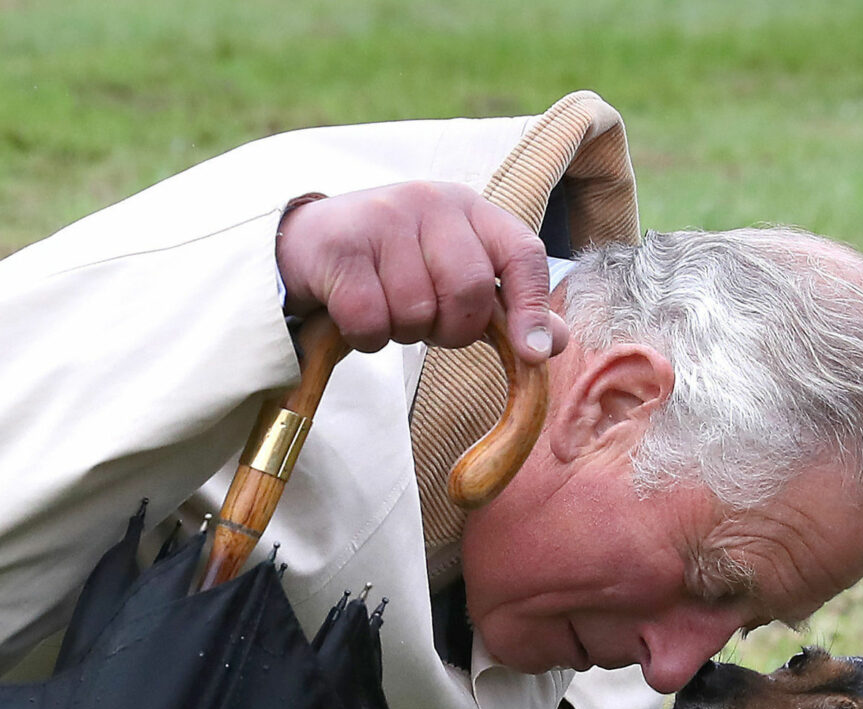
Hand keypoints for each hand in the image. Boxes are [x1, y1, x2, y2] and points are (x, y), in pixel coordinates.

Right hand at [276, 183, 566, 366]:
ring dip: (403, 333)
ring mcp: (382, 219)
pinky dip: (366, 337)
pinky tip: (355, 316)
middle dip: (451, 329)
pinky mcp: (340, 247)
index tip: (531, 353)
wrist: (307, 244)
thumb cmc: (392, 266)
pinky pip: (371, 322)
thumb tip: (555, 343)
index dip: (533, 306)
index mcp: (469, 207)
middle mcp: (430, 202)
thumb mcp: (453, 274)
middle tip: (427, 324)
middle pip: (469, 292)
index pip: (522, 253)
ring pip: (417, 312)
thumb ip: (505, 305)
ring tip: (386, 309)